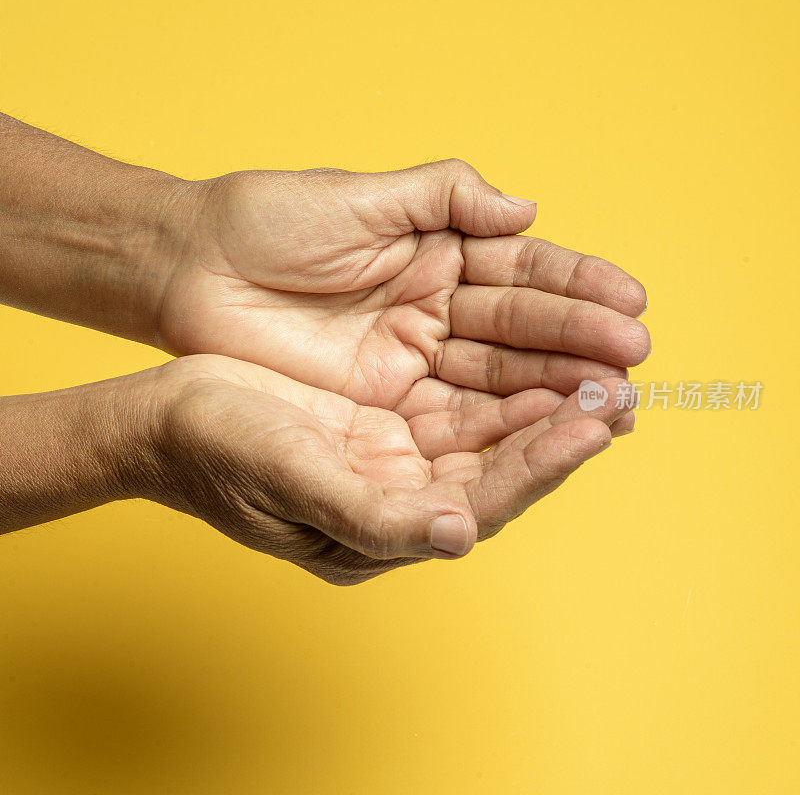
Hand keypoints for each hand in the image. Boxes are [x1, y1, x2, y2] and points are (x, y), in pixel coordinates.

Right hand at [141, 354, 634, 584]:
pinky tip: (542, 360)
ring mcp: (395, 459)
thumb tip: (460, 535)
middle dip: (560, 432)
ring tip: (603, 373)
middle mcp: (399, 499)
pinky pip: (460, 401)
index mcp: (379, 530)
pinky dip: (503, 382)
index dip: (538, 466)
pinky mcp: (387, 418)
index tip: (594, 427)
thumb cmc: (217, 452)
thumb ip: (374, 515)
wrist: (168, 416)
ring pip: (487, 434)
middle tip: (623, 394)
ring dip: (544, 404)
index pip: (479, 503)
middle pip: (497, 469)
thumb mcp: (289, 479)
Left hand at [159, 161, 649, 413]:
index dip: (576, 288)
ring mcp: (412, 363)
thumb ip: (444, 198)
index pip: (521, 272)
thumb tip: (527, 208)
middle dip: (579, 347)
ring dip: (555, 394)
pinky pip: (453, 418)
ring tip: (614, 404)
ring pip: (496, 382)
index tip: (631, 302)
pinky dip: (502, 426)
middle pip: (519, 334)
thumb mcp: (360, 197)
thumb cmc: (267, 224)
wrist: (191, 274)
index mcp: (436, 253)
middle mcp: (435, 311)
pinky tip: (550, 429)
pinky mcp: (384, 407)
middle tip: (635, 363)